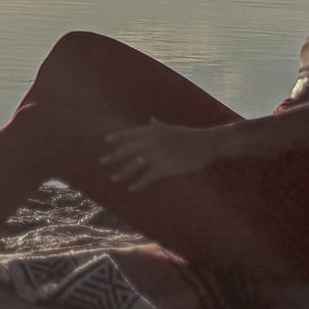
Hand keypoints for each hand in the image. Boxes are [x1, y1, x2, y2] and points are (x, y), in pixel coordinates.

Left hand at [100, 119, 226, 190]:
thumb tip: (150, 119)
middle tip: (102, 161)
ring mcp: (158, 154)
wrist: (206, 143)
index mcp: (154, 130)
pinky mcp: (165, 167)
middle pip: (129, 149)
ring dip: (123, 172)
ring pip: (135, 164)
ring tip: (114, 178)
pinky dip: (139, 183)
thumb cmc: (190, 136)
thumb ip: (158, 126)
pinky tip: (132, 188)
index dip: (118, 137)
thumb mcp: (171, 128)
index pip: (131, 133)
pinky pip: (148, 177)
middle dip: (114, 156)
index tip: (105, 141)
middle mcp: (153, 140)